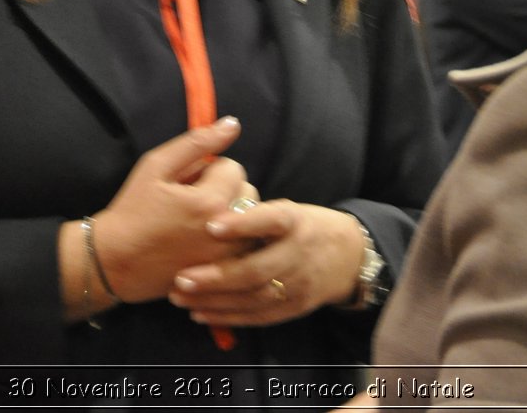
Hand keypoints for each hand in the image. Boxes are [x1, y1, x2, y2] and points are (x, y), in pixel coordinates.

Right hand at [91, 116, 257, 302]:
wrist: (115, 262)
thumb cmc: (133, 211)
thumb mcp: (156, 166)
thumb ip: (197, 142)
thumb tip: (233, 123)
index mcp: (210, 201)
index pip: (234, 168)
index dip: (210, 170)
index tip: (187, 184)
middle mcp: (225, 231)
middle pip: (248, 193)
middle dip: (225, 190)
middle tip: (193, 201)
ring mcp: (226, 257)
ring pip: (250, 221)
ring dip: (231, 214)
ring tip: (199, 222)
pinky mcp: (223, 275)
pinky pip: (244, 246)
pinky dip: (231, 240)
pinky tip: (205, 241)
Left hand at [167, 201, 364, 326]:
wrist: (347, 256)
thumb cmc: (301, 226)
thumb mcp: (285, 210)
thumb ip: (252, 215)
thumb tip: (205, 212)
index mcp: (295, 221)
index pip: (271, 220)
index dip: (243, 224)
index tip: (211, 225)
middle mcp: (298, 253)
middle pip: (257, 269)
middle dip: (216, 276)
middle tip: (181, 278)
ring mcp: (298, 284)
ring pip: (253, 297)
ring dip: (213, 300)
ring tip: (180, 296)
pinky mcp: (294, 307)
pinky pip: (258, 316)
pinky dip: (227, 317)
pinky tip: (200, 312)